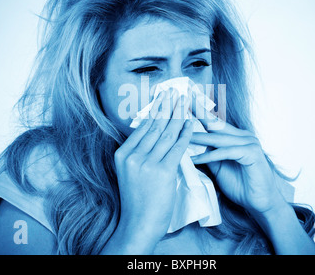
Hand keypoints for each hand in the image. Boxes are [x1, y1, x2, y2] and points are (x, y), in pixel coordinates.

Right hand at [114, 89, 192, 242]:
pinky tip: (191, 123)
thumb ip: (139, 153)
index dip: (155, 109)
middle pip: (154, 125)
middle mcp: (132, 156)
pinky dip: (185, 134)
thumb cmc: (137, 199)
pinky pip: (177, 147)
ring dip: (178, 115)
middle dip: (167, 106)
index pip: (143, 126)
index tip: (163, 97)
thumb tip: (153, 133)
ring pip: (166, 133)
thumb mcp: (130, 172)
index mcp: (123, 154)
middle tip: (175, 90)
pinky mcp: (162, 172)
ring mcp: (147, 164)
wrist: (140, 224)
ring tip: (185, 101)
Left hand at [189, 92, 285, 214]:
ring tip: (183, 136)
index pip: (214, 122)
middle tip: (183, 105)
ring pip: (219, 138)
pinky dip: (210, 155)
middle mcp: (243, 136)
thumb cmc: (240, 185)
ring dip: (199, 138)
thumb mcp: (218, 167)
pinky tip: (196, 158)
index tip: (186, 103)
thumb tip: (190, 145)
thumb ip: (208, 153)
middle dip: (199, 114)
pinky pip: (226, 152)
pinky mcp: (252, 153)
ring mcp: (249, 143)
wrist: (260, 201)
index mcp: (236, 136)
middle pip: (216, 124)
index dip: (200, 112)